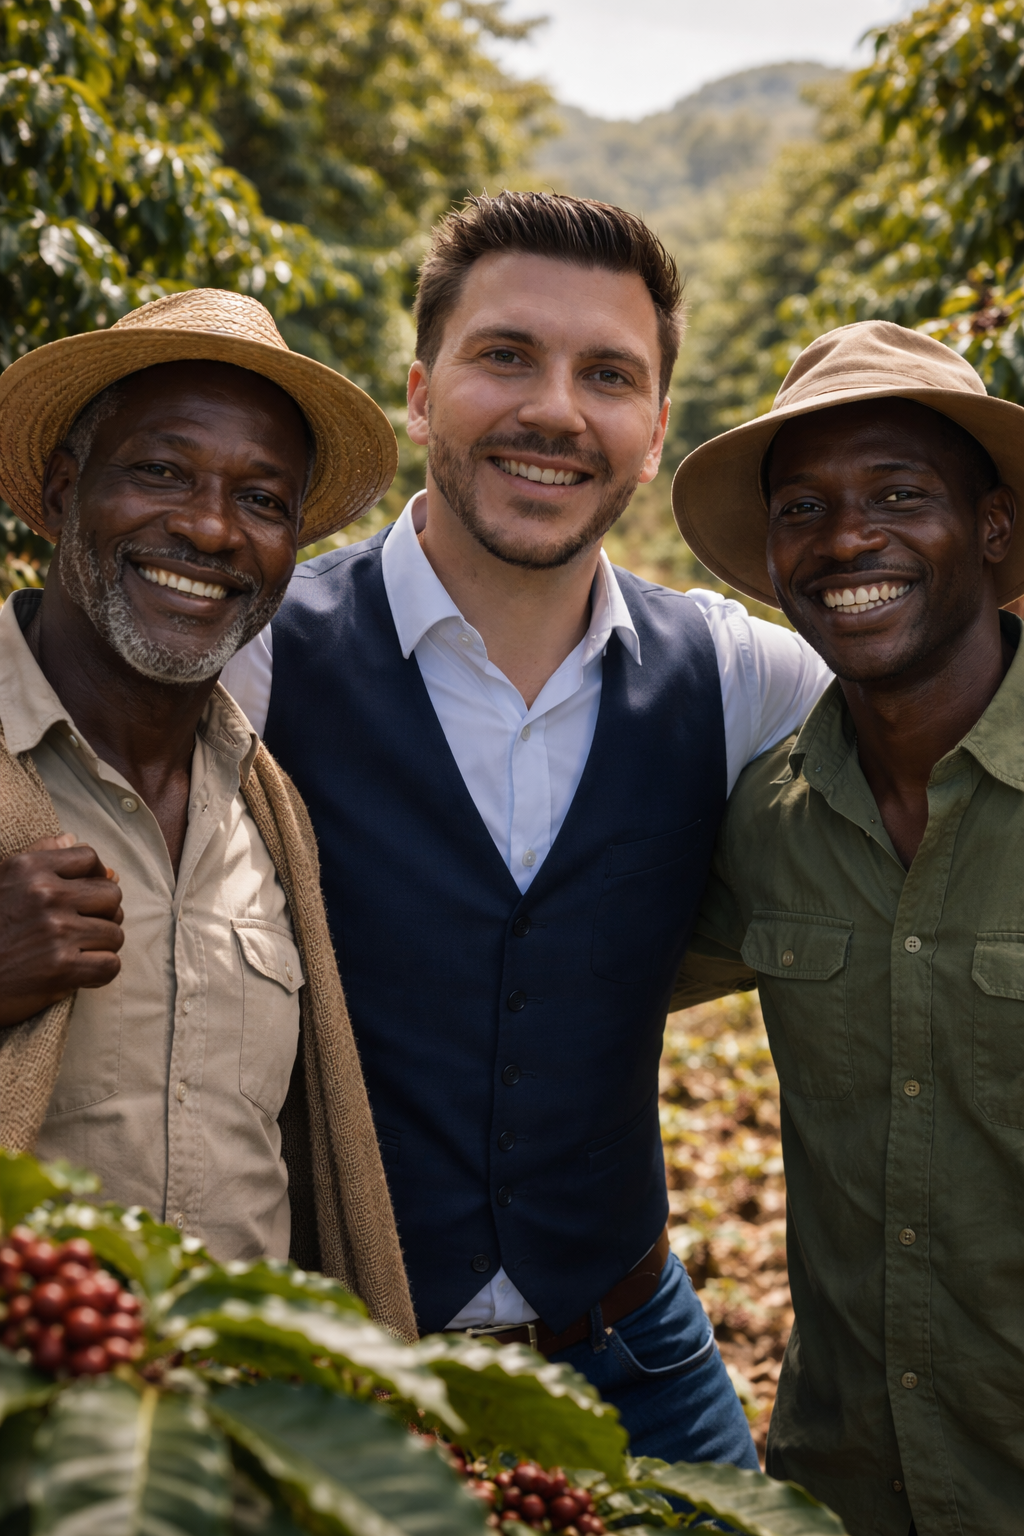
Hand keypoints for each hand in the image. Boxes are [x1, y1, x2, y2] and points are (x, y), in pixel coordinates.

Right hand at [0, 833, 123, 1028]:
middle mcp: (45, 894)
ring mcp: (56, 931)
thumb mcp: (2, 880)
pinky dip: (99, 973)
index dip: (95, 876)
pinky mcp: (61, 967)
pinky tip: (80, 973)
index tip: (86, 895)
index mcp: (29, 869)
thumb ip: (39, 856)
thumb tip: (73, 838)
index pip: (89, 857)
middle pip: (111, 896)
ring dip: (100, 947)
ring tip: (77, 952)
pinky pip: (110, 965)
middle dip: (103, 914)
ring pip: (115, 933)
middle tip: (82, 928)